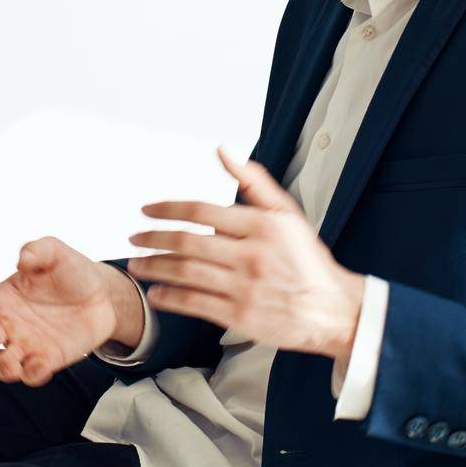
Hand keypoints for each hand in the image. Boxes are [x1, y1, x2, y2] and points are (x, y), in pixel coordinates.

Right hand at [0, 236, 145, 386]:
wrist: (102, 294)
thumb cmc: (71, 271)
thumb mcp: (56, 252)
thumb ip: (38, 250)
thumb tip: (22, 259)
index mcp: (3, 297)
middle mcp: (9, 324)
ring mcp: (27, 343)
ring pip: (2, 365)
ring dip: (1, 368)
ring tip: (12, 364)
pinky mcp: (47, 359)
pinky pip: (32, 373)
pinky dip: (32, 374)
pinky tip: (40, 366)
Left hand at [129, 148, 365, 364]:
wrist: (330, 309)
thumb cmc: (306, 260)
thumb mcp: (286, 213)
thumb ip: (253, 181)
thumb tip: (223, 151)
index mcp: (261, 226)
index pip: (203, 211)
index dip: (168, 209)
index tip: (147, 210)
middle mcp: (251, 255)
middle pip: (188, 242)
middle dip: (154, 238)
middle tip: (135, 237)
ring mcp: (244, 287)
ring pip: (186, 273)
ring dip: (155, 267)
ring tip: (137, 264)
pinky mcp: (240, 316)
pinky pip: (195, 304)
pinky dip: (170, 298)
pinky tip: (156, 292)